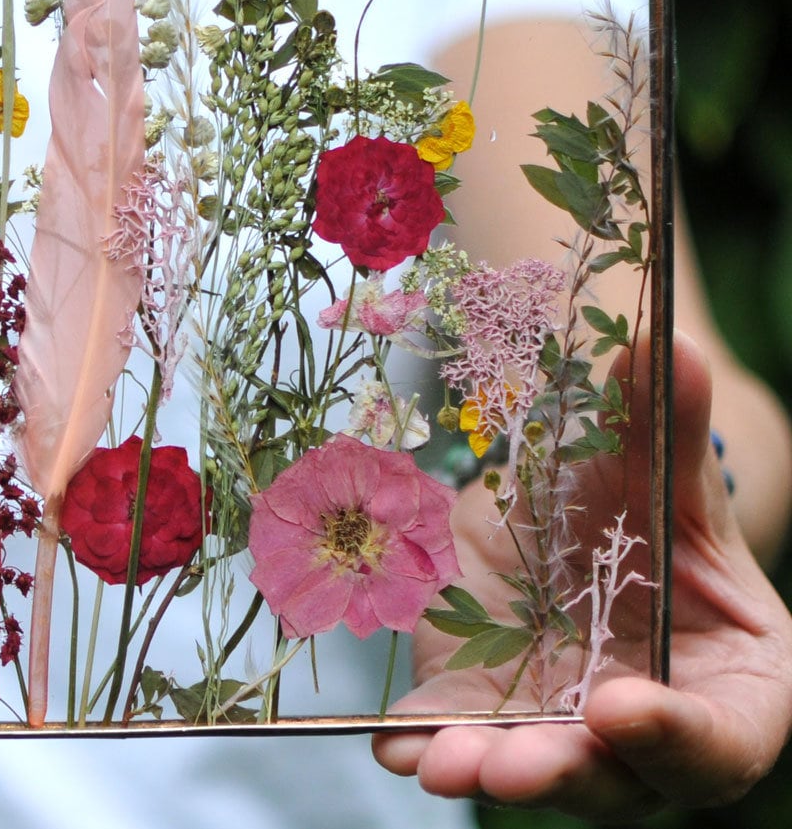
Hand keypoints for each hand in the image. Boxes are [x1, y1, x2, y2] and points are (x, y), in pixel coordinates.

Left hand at [372, 333, 791, 817]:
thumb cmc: (644, 506)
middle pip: (616, 777)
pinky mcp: (485, 711)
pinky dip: (420, 745)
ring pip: (532, 768)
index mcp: (733, 687)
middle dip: (559, 771)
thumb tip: (667, 347)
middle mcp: (649, 731)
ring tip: (439, 762)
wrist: (575, 516)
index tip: (616, 706)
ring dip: (483, 768)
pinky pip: (453, 740)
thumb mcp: (656, 467)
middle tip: (503, 765)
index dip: (676, 735)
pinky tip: (391, 742)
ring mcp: (562, 729)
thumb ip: (667, 423)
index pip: (720, 739)